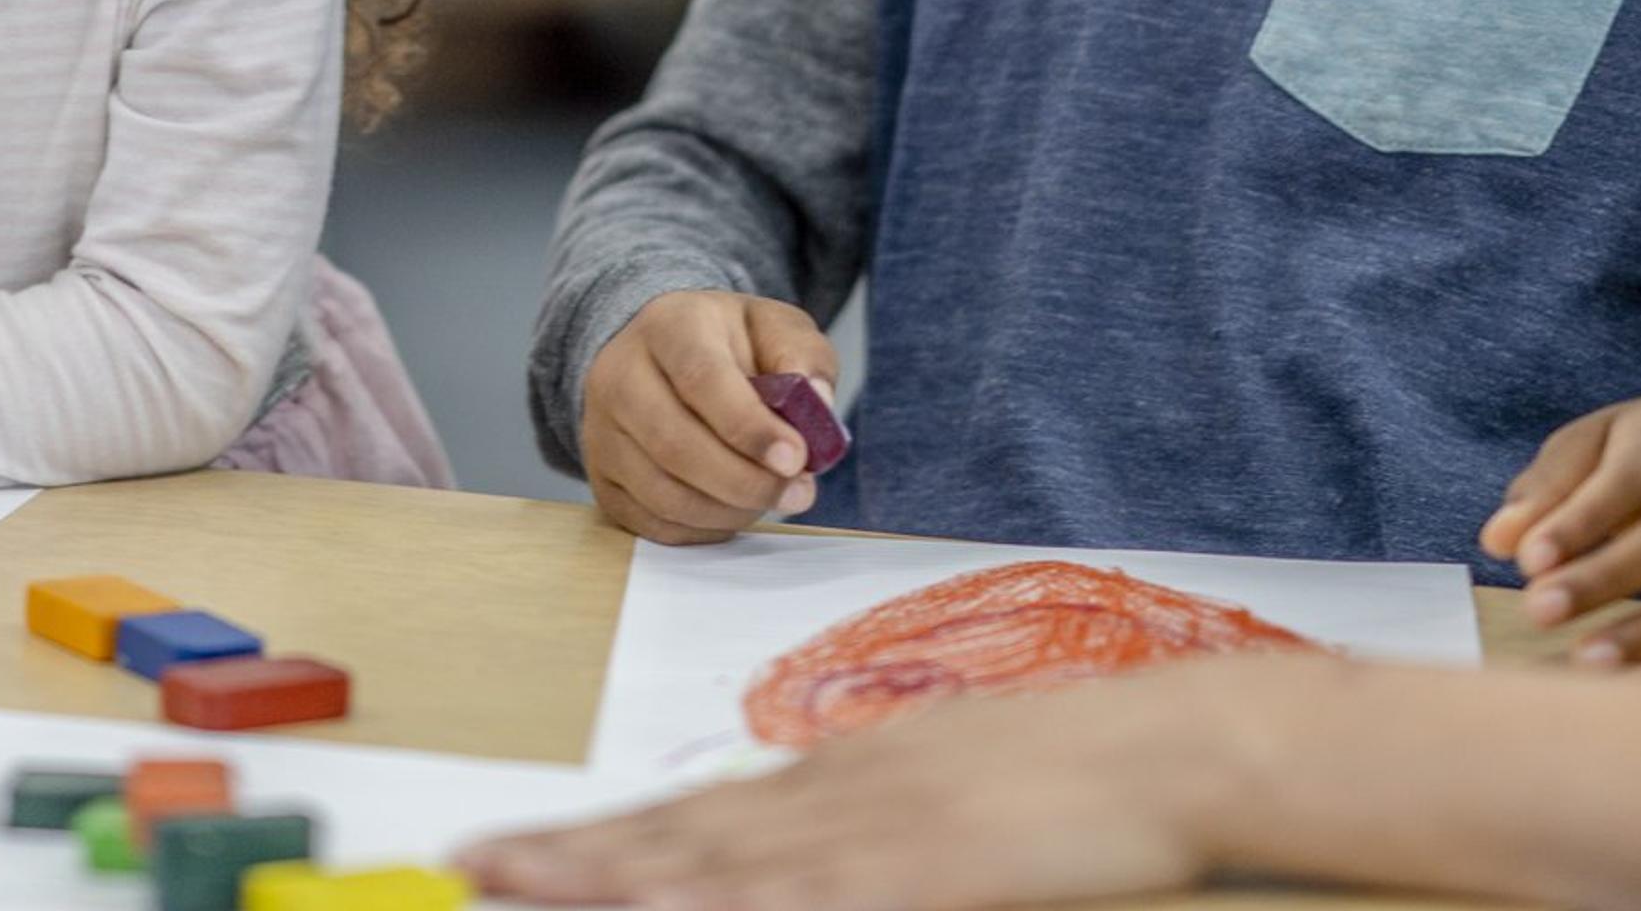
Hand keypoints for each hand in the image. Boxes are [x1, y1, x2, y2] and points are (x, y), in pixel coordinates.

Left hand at [465, 654, 1317, 908]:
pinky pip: (812, 898)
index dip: (599, 839)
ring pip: (720, 864)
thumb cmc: (1075, 774)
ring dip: (617, 882)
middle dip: (569, 859)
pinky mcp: (925, 868)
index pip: (695, 814)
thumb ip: (874, 822)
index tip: (511, 851)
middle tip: (469, 868)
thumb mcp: (954, 789)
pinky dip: (734, 908)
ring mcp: (876, 828)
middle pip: (681, 835)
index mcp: (843, 775)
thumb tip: (801, 854)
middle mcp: (838, 792)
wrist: (1171, 745)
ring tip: (523, 885)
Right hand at [580, 291, 838, 544]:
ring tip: (771, 497)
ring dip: (729, 510)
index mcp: (668, 325)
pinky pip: (651, 522)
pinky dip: (703, 529)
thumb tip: (816, 404)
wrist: (668, 355)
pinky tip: (733, 508)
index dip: (749, 426)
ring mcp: (601, 429)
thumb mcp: (775, 328)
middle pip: (675, 444)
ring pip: (662, 492)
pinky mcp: (600, 476)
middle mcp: (619, 374)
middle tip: (799, 492)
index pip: (700, 378)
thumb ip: (803, 358)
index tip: (796, 458)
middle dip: (746, 481)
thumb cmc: (731, 344)